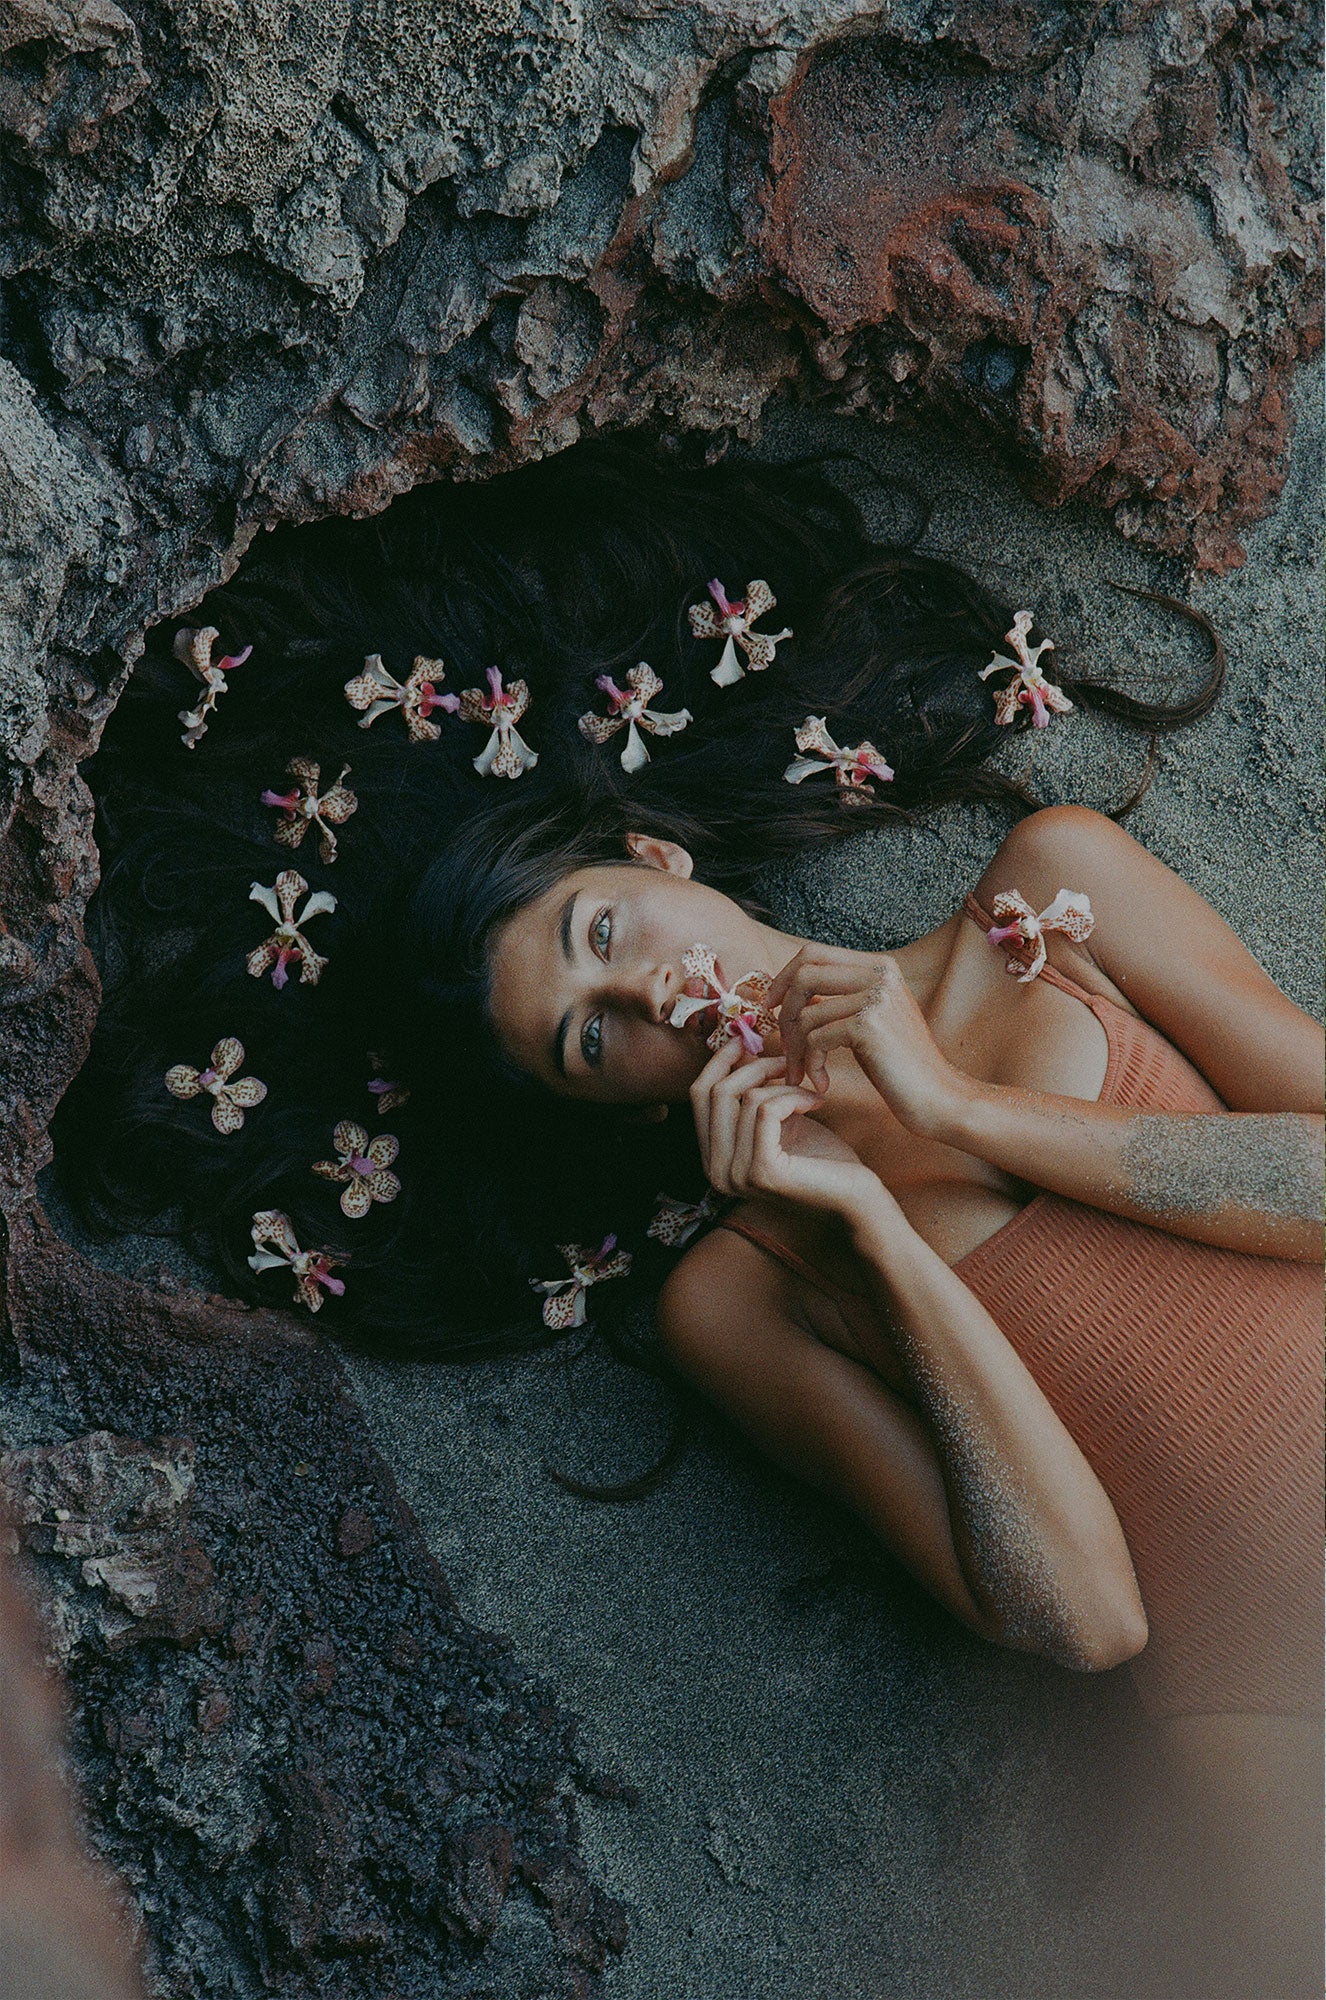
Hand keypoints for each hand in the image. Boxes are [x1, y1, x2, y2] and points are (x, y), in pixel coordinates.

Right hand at [689, 1039, 894, 1224]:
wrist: (856, 1195)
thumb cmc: (821, 1157)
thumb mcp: (778, 1117)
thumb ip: (751, 1091)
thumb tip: (736, 1044)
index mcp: (713, 1159)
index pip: (699, 1095)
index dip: (719, 1061)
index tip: (744, 1039)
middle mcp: (715, 1172)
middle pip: (716, 1093)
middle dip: (754, 1067)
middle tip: (788, 1062)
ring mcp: (735, 1175)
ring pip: (745, 1098)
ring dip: (784, 1085)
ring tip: (809, 1093)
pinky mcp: (760, 1172)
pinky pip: (766, 1110)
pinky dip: (793, 1097)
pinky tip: (815, 1103)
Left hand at [766, 943, 970, 1137]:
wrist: (939, 1097)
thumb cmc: (899, 1065)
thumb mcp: (869, 1019)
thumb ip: (839, 997)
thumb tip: (787, 988)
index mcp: (880, 966)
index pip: (813, 953)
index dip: (783, 977)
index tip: (770, 1006)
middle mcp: (880, 973)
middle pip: (803, 974)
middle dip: (783, 1012)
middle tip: (782, 1047)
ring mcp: (875, 997)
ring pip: (806, 1013)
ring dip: (796, 1050)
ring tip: (803, 1074)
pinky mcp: (868, 1025)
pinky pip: (815, 1038)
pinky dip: (811, 1064)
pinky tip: (823, 1084)